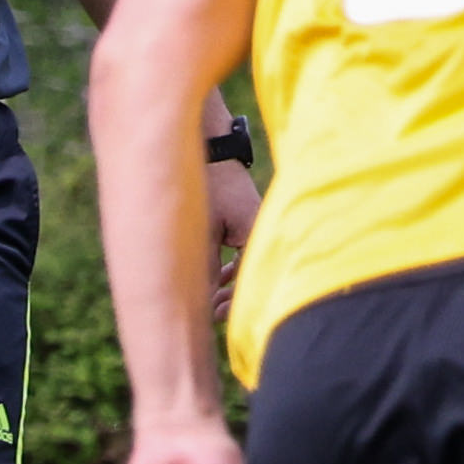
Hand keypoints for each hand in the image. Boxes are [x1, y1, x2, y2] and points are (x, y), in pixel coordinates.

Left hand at [204, 159, 260, 319]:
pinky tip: (220, 280)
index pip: (249, 278)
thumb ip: (207, 267)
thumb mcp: (203, 230)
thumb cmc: (208, 185)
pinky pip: (244, 252)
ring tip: (211, 301)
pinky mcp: (247, 223)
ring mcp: (255, 227)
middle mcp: (260, 232)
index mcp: (255, 234)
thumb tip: (204, 301)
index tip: (214, 315)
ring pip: (246, 266)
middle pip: (250, 275)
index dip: (233, 301)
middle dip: (231, 296)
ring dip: (229, 284)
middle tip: (210, 314)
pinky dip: (232, 267)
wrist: (212, 149)